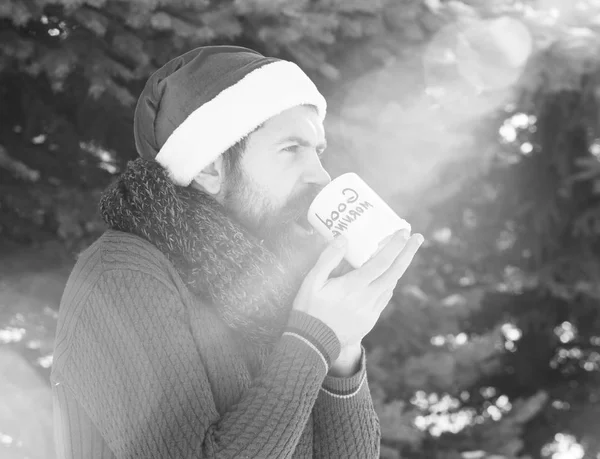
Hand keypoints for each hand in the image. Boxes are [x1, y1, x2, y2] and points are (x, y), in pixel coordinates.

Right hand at [292, 229, 423, 347]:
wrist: (313, 344)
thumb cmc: (309, 309)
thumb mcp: (311, 282)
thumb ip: (328, 259)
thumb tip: (343, 239)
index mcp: (353, 286)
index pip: (380, 262)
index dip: (394, 246)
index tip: (404, 232)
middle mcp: (367, 298)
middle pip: (394, 272)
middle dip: (408, 253)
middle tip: (418, 237)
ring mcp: (371, 310)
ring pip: (391, 285)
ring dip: (400, 267)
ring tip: (404, 252)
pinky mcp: (371, 320)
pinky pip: (384, 297)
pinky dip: (389, 283)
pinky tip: (389, 276)